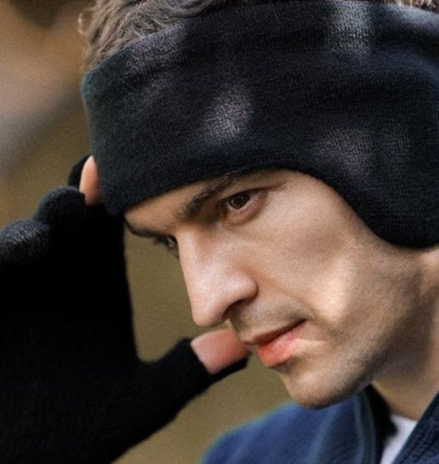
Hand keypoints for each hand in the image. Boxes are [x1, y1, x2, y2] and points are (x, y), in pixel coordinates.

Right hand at [0, 157, 247, 463]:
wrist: (13, 459)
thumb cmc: (74, 429)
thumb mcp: (137, 399)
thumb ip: (187, 373)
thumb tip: (244, 348)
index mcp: (99, 278)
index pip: (121, 218)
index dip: (140, 195)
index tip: (163, 178)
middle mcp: (61, 269)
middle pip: (79, 209)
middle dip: (93, 189)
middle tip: (113, 174)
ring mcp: (23, 280)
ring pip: (35, 228)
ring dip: (52, 215)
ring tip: (73, 206)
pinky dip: (8, 250)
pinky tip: (27, 250)